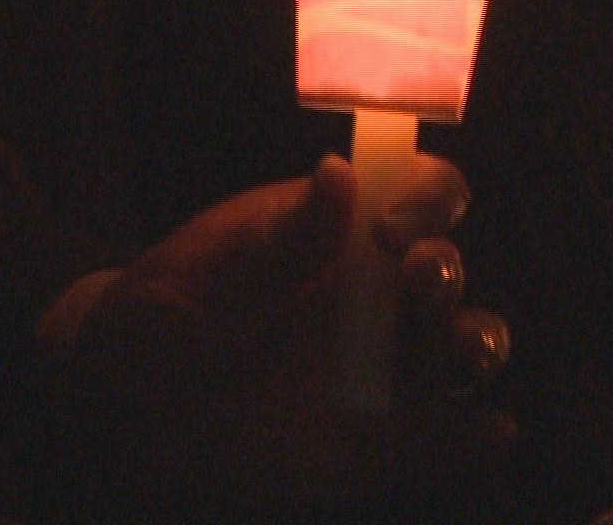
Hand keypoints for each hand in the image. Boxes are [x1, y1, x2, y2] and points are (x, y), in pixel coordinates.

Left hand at [43, 154, 512, 521]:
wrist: (122, 409)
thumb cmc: (165, 316)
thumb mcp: (205, 270)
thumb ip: (277, 236)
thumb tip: (338, 173)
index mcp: (347, 231)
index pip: (420, 194)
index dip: (425, 197)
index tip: (388, 220)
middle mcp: (383, 293)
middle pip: (451, 269)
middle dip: (446, 267)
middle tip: (415, 274)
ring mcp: (389, 367)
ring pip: (469, 348)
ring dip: (477, 342)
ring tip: (458, 348)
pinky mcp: (385, 440)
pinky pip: (447, 437)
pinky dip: (477, 435)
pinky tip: (490, 430)